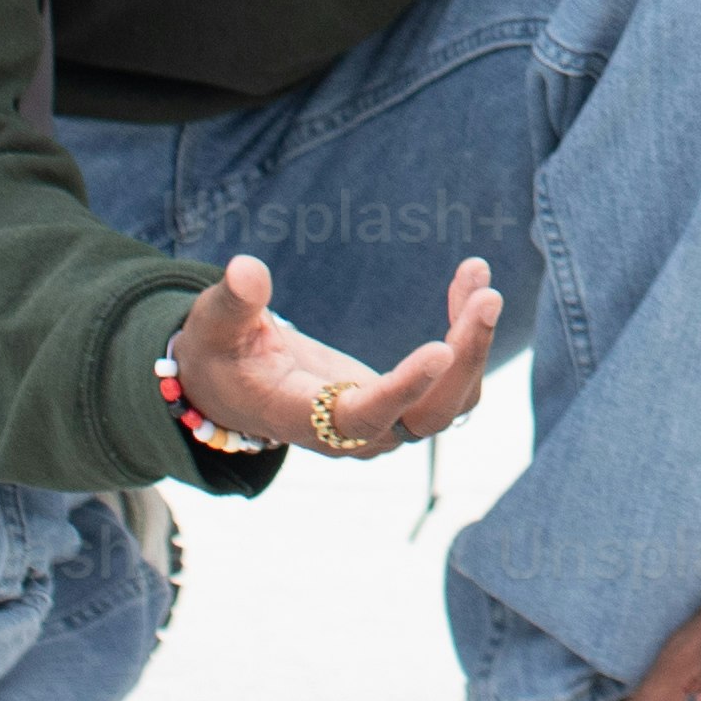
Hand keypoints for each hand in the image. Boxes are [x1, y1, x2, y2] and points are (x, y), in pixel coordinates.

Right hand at [166, 248, 497, 458]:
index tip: (441, 348)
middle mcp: (353, 432)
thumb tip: (246, 268)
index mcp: (305, 418)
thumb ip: (233, 301)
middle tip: (487, 296)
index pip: (365, 415)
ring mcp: (383, 422)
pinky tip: (467, 284)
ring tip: (478, 277)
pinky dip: (465, 335)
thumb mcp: (214, 325)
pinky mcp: (400, 403)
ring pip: (450, 401)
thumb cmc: (220, 353)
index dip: (404, 387)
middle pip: (429, 416)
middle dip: (464, 358)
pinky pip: (449, 380)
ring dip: (473, 342)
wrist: (233, 385)